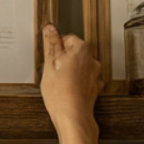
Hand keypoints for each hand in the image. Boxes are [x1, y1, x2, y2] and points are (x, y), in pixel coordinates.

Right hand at [40, 23, 103, 143]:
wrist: (73, 116)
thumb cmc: (61, 92)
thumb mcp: (49, 63)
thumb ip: (51, 42)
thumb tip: (49, 27)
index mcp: (81, 49)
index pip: (67, 39)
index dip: (55, 48)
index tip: (49, 58)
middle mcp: (92, 60)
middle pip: (73, 53)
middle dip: (62, 61)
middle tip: (52, 72)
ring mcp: (94, 75)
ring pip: (78, 68)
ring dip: (69, 73)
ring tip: (58, 84)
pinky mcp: (93, 89)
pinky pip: (82, 82)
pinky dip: (75, 85)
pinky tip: (66, 92)